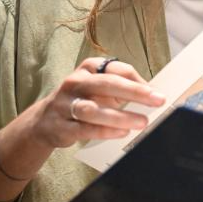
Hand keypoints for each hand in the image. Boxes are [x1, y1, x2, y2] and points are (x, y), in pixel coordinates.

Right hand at [31, 57, 165, 148]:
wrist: (44, 121)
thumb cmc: (81, 100)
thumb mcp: (99, 87)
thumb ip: (122, 87)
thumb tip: (152, 94)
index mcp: (89, 68)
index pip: (117, 69)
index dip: (138, 80)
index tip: (157, 92)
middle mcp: (76, 82)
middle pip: (107, 84)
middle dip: (135, 92)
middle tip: (157, 100)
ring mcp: (65, 103)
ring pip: (94, 109)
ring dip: (121, 116)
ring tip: (142, 122)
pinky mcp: (60, 125)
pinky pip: (84, 128)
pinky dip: (104, 131)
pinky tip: (121, 133)